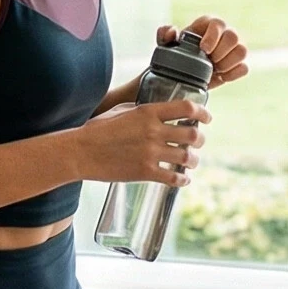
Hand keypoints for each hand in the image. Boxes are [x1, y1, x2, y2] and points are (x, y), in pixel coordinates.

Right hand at [78, 96, 210, 186]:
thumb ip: (143, 111)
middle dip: (200, 139)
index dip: (202, 113)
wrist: (80, 152)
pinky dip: (182, 179)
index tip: (206, 118)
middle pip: (192, 135)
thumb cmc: (97, 130)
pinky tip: (183, 179)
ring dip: (193, 160)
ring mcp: (150, 153)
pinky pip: (173, 177)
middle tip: (198, 142)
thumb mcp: (121, 110)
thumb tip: (158, 113)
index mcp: (148, 112)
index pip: (186, 109)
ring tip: (191, 162)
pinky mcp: (145, 172)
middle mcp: (153, 131)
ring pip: (186, 158)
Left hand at [159, 14, 247, 86]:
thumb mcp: (166, 44)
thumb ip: (165, 34)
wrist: (185, 73)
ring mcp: (234, 49)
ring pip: (242, 51)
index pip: (218, 24)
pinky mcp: (238, 64)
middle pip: (233, 37)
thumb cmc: (177, 53)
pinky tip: (221, 77)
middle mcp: (225, 33)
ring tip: (214, 69)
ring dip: (227, 64)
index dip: (213, 37)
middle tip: (208, 62)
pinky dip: (233, 74)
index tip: (203, 49)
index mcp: (209, 24)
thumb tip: (172, 31)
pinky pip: (244, 68)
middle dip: (220, 53)